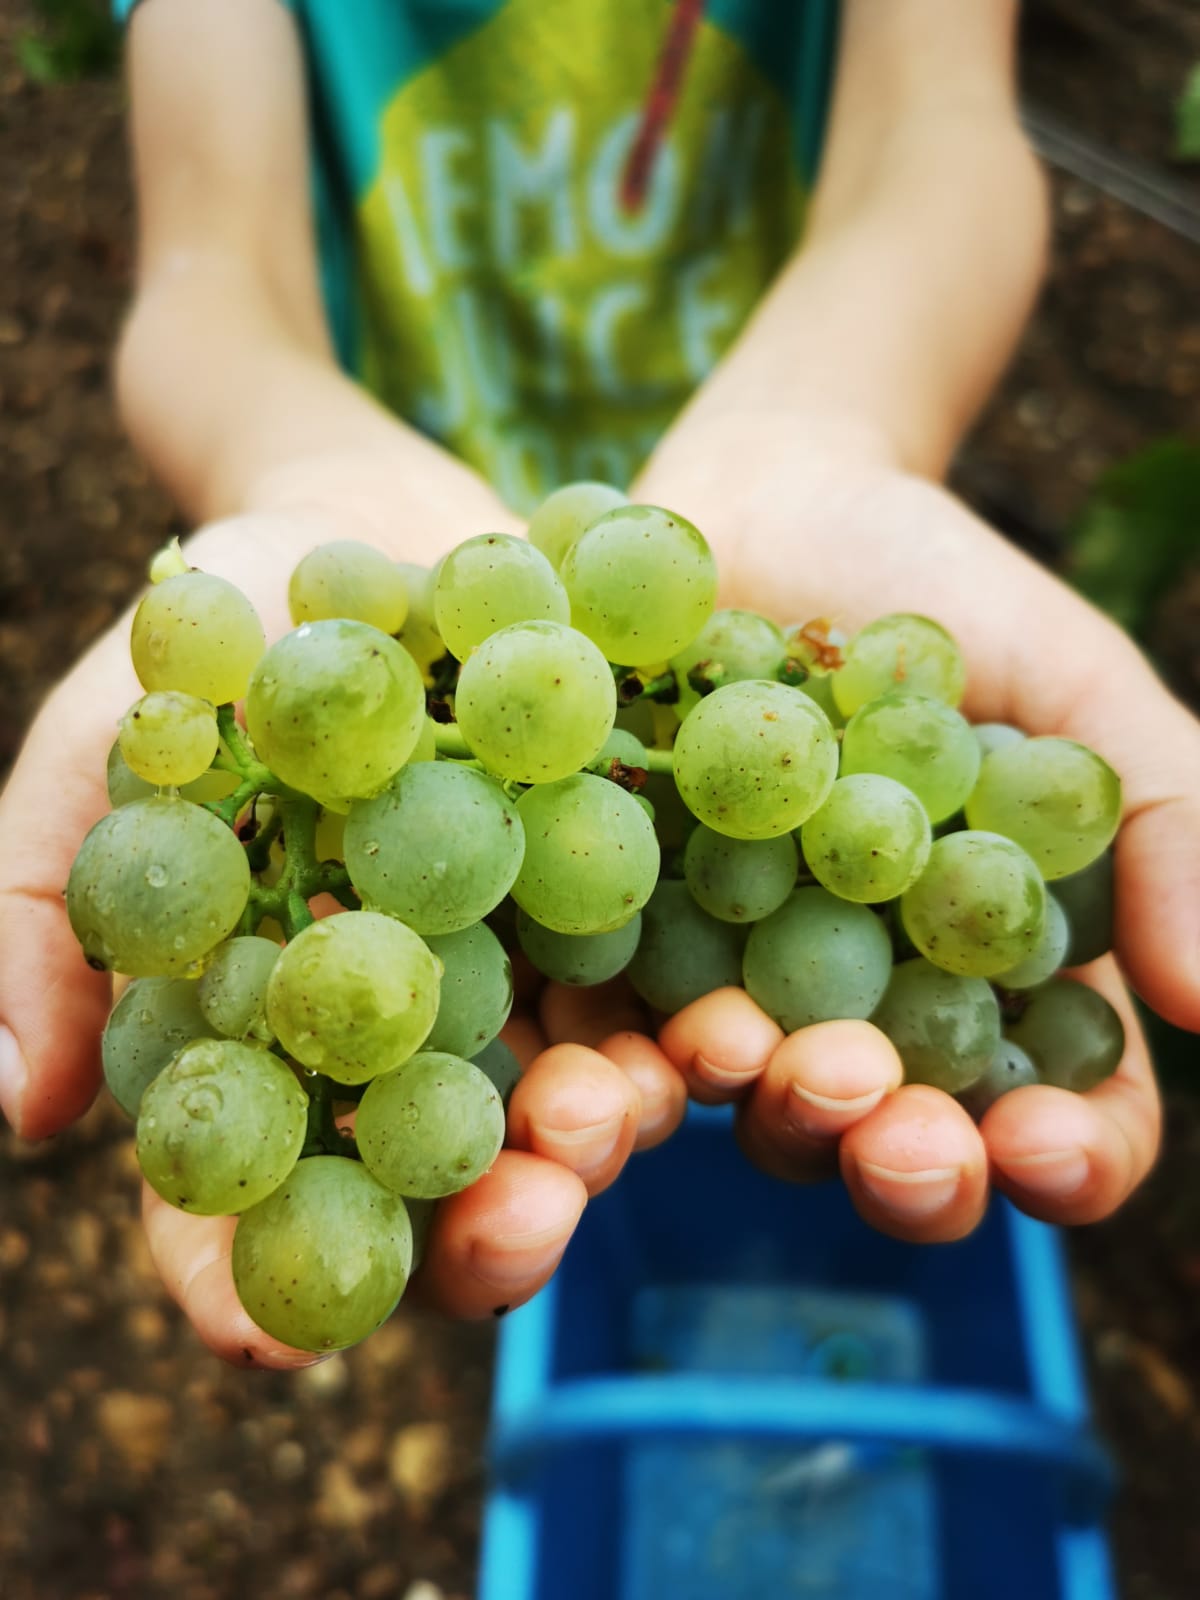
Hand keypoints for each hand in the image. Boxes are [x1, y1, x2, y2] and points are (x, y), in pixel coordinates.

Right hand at [0, 502, 683, 1362]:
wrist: (388, 519)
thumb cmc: (231, 627)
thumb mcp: (115, 735)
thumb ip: (54, 902)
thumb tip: (20, 1109)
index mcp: (274, 1023)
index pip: (248, 1187)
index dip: (240, 1277)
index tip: (263, 1345)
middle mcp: (410, 1031)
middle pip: (432, 1185)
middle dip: (470, 1233)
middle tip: (513, 1232)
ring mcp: (525, 980)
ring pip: (560, 1112)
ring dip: (593, 1145)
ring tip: (612, 1118)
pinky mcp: (626, 914)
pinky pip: (668, 997)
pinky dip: (694, 1030)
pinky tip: (722, 1038)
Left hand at [622, 411, 1199, 1240]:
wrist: (773, 500)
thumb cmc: (949, 593)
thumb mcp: (1078, 691)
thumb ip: (1165, 828)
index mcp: (995, 980)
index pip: (1058, 1119)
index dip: (1065, 1158)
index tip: (1042, 1146)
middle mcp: (871, 1009)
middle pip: (899, 1145)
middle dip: (905, 1167)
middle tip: (893, 1133)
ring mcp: (740, 985)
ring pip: (756, 1106)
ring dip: (760, 1112)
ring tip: (749, 1059)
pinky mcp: (621, 938)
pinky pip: (613, 1025)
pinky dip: (615, 1056)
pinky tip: (625, 1045)